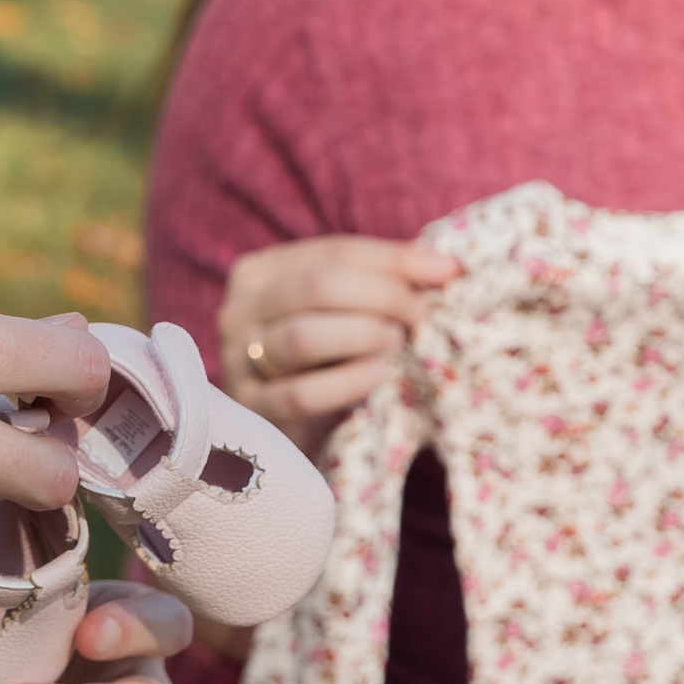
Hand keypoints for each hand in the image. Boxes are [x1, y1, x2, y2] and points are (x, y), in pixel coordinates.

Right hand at [215, 235, 455, 458]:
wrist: (283, 432)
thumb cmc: (321, 361)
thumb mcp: (340, 314)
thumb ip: (379, 283)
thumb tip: (445, 265)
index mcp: (259, 273)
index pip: (332, 251)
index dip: (393, 259)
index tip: (447, 271)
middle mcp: (238, 311)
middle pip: (316, 286)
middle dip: (381, 295)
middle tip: (420, 314)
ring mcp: (237, 361)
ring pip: (304, 336)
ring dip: (363, 335)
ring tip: (398, 343)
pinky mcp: (250, 411)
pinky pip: (301, 394)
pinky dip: (346, 382)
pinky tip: (378, 376)